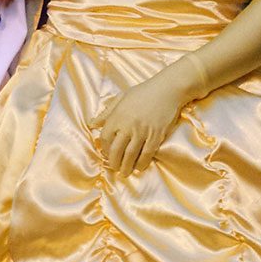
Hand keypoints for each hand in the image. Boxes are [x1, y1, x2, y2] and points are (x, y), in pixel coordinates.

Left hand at [96, 60, 200, 176]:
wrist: (167, 89)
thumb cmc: (143, 92)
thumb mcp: (121, 98)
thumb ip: (106, 113)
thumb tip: (92, 124)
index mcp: (117, 116)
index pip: (105, 137)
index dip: (104, 148)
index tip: (107, 154)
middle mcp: (128, 125)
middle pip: (116, 150)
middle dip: (114, 162)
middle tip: (115, 168)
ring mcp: (142, 131)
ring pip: (130, 154)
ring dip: (126, 166)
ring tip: (125, 172)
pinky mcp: (156, 135)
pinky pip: (147, 153)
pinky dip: (142, 163)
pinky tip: (139, 167)